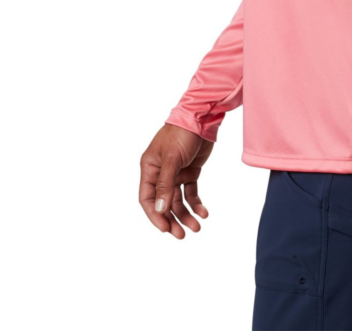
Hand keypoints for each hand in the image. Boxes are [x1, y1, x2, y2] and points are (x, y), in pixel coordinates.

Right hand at [139, 123, 213, 238]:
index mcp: (149, 168)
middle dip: (172, 219)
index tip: (166, 229)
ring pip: (178, 200)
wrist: (202, 117)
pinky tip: (203, 212)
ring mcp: (176, 173)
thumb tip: (160, 209)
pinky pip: (191, 192)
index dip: (155, 215)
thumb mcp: (172, 159)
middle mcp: (161, 172)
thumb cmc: (181, 133)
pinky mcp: (191, 171)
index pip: (147, 198)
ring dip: (186, 214)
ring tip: (197, 227)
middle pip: (163, 202)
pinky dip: (197, 203)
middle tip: (182, 235)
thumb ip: (165, 184)